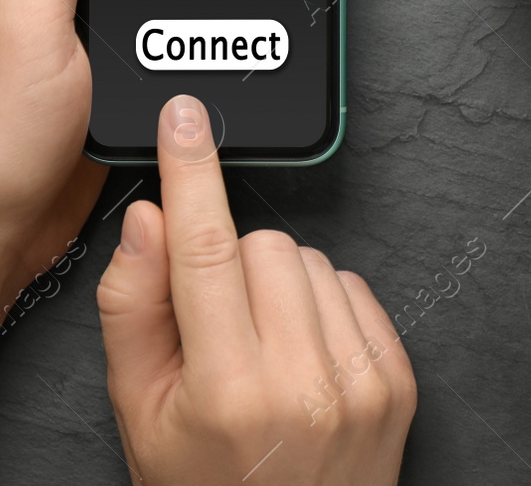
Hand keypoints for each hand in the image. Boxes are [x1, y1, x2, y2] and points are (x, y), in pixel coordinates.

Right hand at [97, 95, 416, 484]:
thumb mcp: (138, 411)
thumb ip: (133, 309)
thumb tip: (150, 218)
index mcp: (226, 390)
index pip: (204, 248)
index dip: (191, 171)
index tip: (185, 118)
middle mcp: (301, 382)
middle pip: (263, 243)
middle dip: (232, 264)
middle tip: (219, 326)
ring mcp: (358, 382)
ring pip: (310, 259)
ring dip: (279, 284)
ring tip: (262, 348)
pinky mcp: (397, 379)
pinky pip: (354, 286)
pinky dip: (323, 306)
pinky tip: (302, 354)